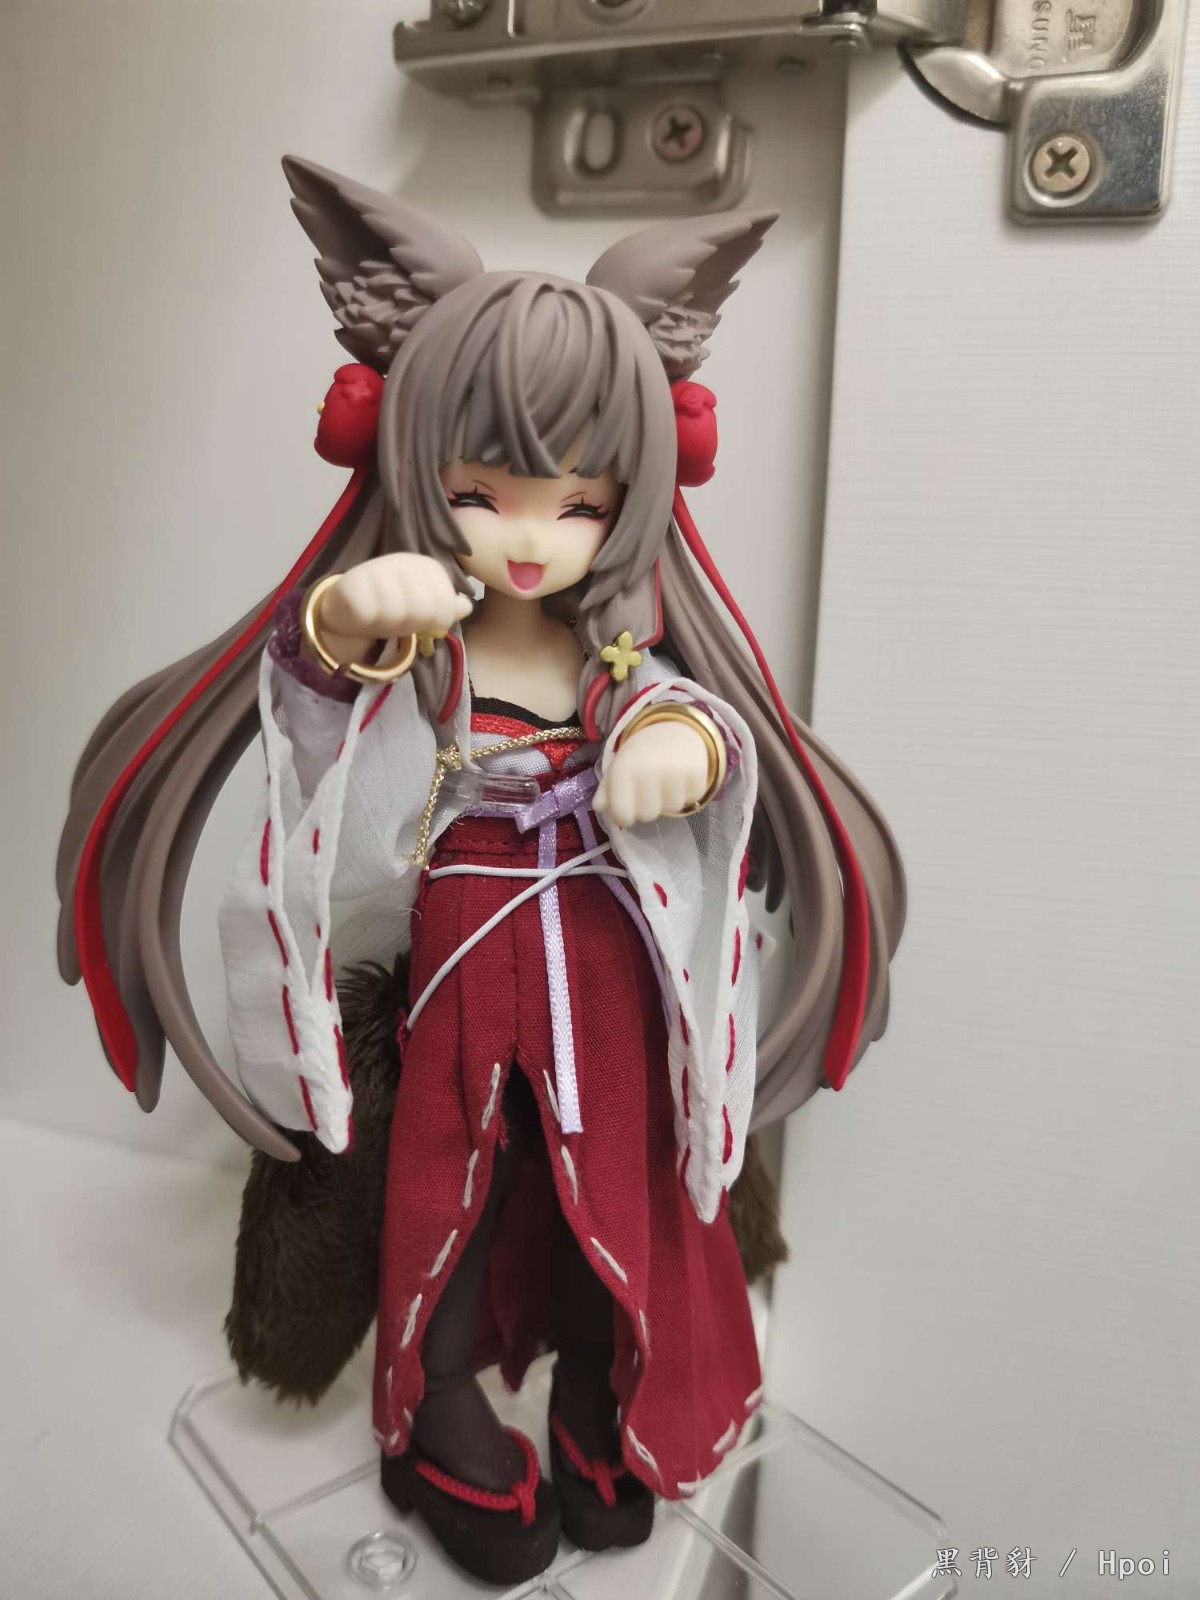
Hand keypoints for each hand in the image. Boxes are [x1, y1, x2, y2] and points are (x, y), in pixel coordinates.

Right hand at [313, 554, 472, 665]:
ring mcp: (378, 568)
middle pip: (425, 611)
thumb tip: (467, 607)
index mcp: (427, 567)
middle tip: (396, 617)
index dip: (434, 622)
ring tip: (380, 615)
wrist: (348, 604)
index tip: (418, 615)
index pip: (446, 608)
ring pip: (398, 614)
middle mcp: (404, 561)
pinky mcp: (353, 583)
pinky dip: (368, 623)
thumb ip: (446, 607)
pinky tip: (363, 615)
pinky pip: (372, 616)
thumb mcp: (423, 608)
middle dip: (412, 624)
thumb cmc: (392, 604)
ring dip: (389, 625)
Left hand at [594, 719, 710, 827]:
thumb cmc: (642, 754)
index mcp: (624, 770)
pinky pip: (692, 799)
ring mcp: (674, 773)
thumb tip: (598, 807)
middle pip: (648, 816)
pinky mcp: (696, 773)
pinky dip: (688, 792)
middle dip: (648, 807)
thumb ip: (606, 789)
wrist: (674, 726)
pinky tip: (682, 777)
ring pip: (672, 809)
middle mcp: (648, 771)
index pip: (622, 815)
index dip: (625, 817)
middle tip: (650, 790)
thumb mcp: (620, 766)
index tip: (628, 811)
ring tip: (667, 781)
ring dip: (669, 799)